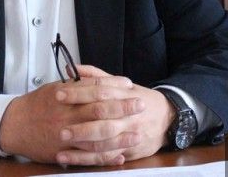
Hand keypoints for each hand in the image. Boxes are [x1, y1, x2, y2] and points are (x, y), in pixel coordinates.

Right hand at [0, 74, 143, 163]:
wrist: (13, 125)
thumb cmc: (35, 105)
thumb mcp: (53, 88)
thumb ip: (74, 84)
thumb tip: (94, 78)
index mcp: (65, 96)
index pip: (94, 87)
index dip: (113, 85)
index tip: (129, 85)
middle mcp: (66, 115)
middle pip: (99, 110)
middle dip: (123, 108)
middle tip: (141, 105)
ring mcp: (65, 135)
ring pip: (96, 136)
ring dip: (119, 136)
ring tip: (137, 134)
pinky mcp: (63, 152)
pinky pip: (87, 157)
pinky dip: (105, 157)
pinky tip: (120, 155)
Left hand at [54, 65, 174, 164]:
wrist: (168, 118)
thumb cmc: (138, 99)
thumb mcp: (121, 84)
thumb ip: (95, 75)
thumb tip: (71, 68)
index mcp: (123, 95)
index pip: (99, 92)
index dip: (78, 93)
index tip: (59, 94)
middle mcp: (127, 116)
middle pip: (102, 119)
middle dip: (80, 125)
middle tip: (59, 127)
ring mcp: (128, 135)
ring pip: (104, 142)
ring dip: (81, 145)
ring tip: (60, 145)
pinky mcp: (129, 151)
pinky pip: (106, 157)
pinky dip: (88, 160)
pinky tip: (70, 159)